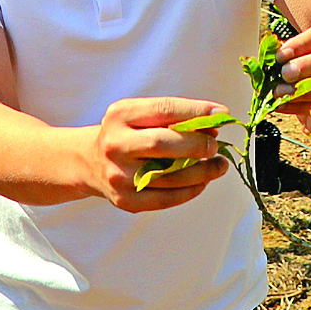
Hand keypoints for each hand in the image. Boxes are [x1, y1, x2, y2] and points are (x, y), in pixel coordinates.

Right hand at [83, 96, 229, 211]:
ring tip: (219, 166)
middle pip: (162, 144)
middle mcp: (115, 144)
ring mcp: (118, 175)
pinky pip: (166, 198)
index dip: (196, 111)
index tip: (221, 114)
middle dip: (196, 145)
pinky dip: (190, 190)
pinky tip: (203, 182)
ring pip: (169, 177)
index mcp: (120, 115)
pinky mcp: (125, 200)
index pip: (163, 109)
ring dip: (201, 172)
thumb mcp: (140, 115)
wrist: (90, 161)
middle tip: (216, 146)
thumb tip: (213, 125)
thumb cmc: (127, 133)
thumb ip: (173, 117)